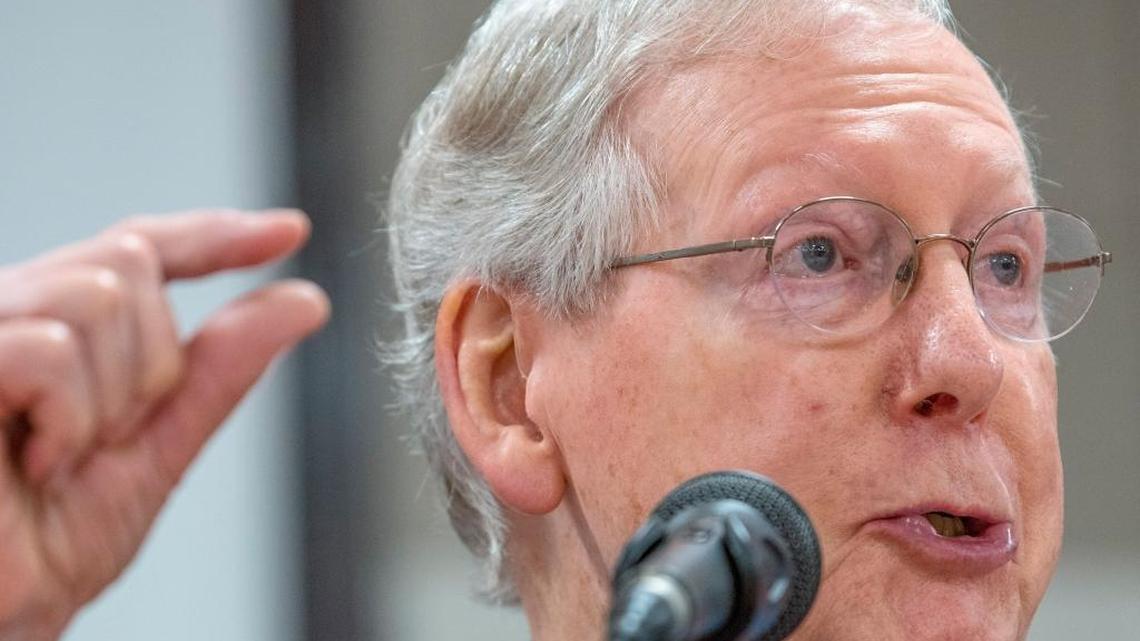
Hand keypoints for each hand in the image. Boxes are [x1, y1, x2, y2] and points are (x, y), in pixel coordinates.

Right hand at [0, 210, 328, 640]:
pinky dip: (68, 418)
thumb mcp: (157, 448)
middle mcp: (10, 312)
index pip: (140, 246)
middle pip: (128, 264)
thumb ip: (220, 370)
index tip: (290, 231)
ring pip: (98, 296)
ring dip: (112, 398)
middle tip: (110, 441)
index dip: (215, 234)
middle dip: (153, 361)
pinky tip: (38, 463)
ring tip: (63, 459)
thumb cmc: (44, 545)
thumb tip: (301, 300)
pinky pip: (47, 349)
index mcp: (52, 325)